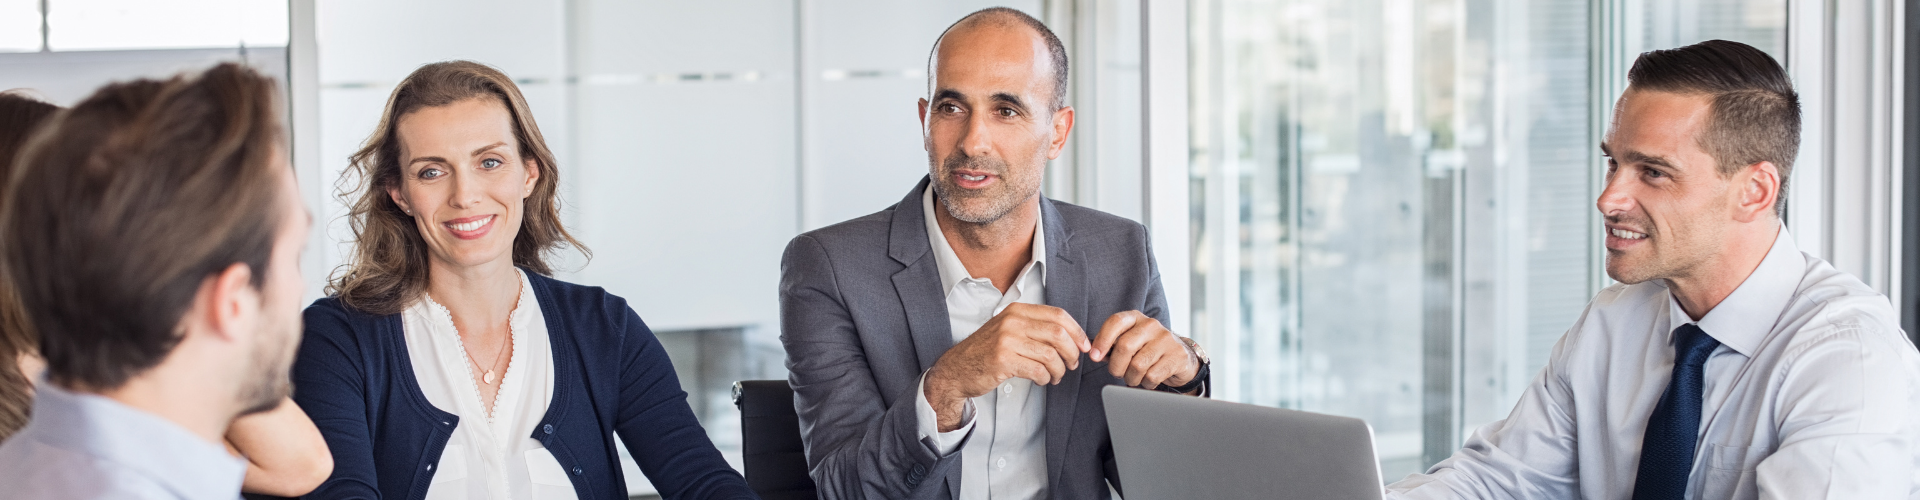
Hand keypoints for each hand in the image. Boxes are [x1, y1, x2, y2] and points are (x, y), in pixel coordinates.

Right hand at [925, 303, 1089, 431]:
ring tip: (1055, 376)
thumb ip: (1035, 329)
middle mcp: (1012, 321)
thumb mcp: (1009, 331)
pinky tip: (1042, 380)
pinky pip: (1038, 370)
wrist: (957, 370)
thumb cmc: (986, 352)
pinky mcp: (1003, 360)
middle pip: (1058, 333)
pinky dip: (1045, 378)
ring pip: (1050, 354)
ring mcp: (1006, 340)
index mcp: (1016, 311)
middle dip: (1071, 353)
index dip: (1076, 332)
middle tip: (1071, 364)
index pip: (1058, 315)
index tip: (1083, 346)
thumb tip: (1072, 337)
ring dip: (1059, 369)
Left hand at [1090, 311, 1196, 390]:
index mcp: (1136, 318)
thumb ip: (1111, 346)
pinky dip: (1146, 383)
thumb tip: (1094, 353)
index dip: (1102, 340)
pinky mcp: (1177, 355)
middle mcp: (1151, 325)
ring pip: (1137, 365)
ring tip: (1134, 377)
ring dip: (1131, 378)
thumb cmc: (1147, 351)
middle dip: (1116, 366)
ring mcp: (1166, 339)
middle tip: (1118, 373)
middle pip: (1124, 346)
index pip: (1115, 322)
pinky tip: (1149, 380)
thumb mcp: (1130, 343)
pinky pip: (1152, 376)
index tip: (1094, 356)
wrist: (1180, 358)